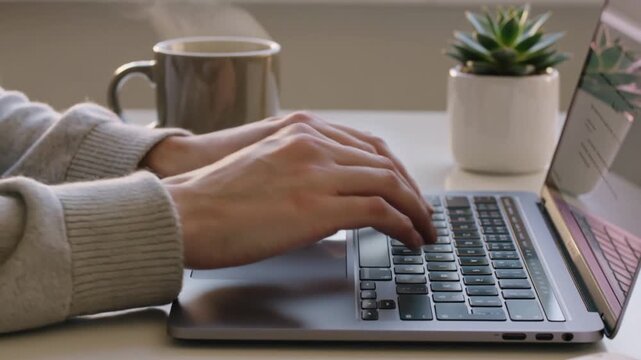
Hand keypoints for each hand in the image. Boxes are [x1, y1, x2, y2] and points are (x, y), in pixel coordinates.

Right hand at [142, 111, 430, 212]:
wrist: (184, 213)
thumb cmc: (215, 198)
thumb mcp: (265, 164)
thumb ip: (300, 167)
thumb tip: (329, 194)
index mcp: (301, 130)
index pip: (367, 145)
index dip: (394, 170)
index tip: (405, 189)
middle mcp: (313, 143)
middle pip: (385, 162)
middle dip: (412, 191)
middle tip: (424, 214)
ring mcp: (317, 172)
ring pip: (390, 184)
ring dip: (415, 210)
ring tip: (424, 231)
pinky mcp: (317, 206)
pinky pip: (380, 211)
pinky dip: (403, 225)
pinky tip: (407, 239)